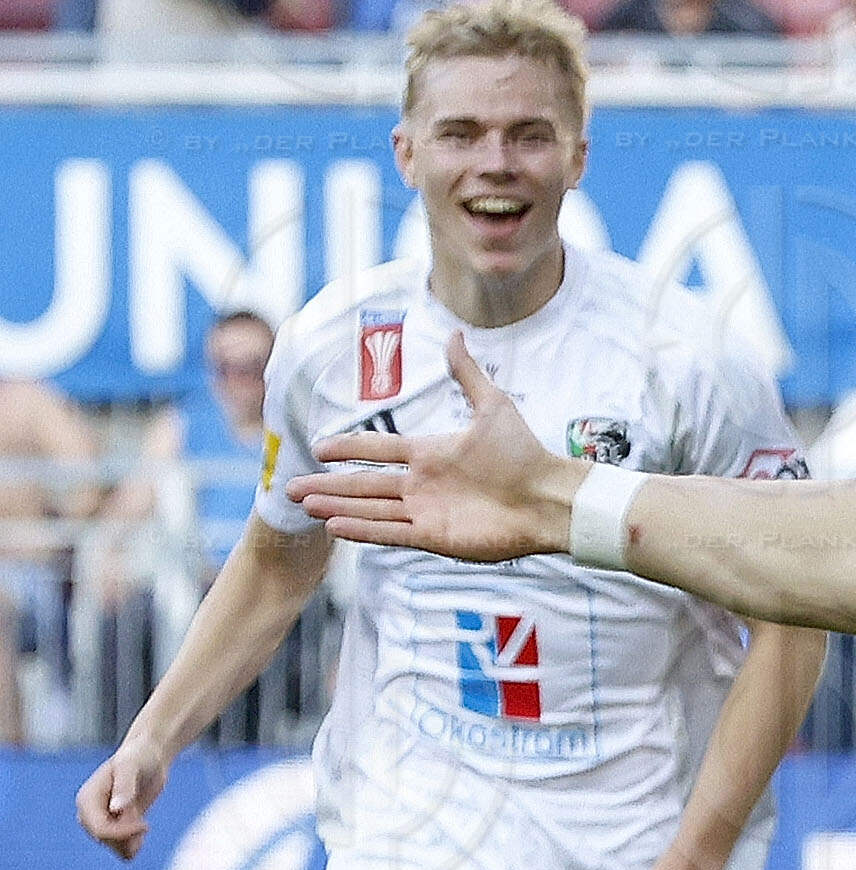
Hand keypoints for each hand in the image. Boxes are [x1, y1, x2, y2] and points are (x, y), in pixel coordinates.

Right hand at [77, 736, 169, 859]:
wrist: (148, 757)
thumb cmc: (138, 757)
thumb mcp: (131, 767)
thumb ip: (124, 787)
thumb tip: (115, 809)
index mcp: (87, 799)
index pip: (99, 829)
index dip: (122, 833)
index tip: (145, 825)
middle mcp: (89, 812)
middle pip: (104, 839)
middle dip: (126, 837)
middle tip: (145, 825)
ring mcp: (100, 818)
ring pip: (111, 845)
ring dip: (128, 844)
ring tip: (143, 827)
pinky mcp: (114, 823)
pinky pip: (118, 845)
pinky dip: (130, 847)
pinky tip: (141, 836)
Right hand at [290, 332, 577, 560]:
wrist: (550, 496)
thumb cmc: (526, 453)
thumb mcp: (494, 406)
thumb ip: (468, 373)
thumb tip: (455, 333)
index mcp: (432, 454)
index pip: (379, 451)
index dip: (350, 449)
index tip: (319, 447)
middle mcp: (424, 484)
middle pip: (365, 484)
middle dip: (329, 484)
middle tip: (291, 486)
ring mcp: (427, 511)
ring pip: (371, 509)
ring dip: (337, 505)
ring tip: (303, 503)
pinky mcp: (435, 537)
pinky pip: (391, 533)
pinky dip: (363, 529)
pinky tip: (334, 524)